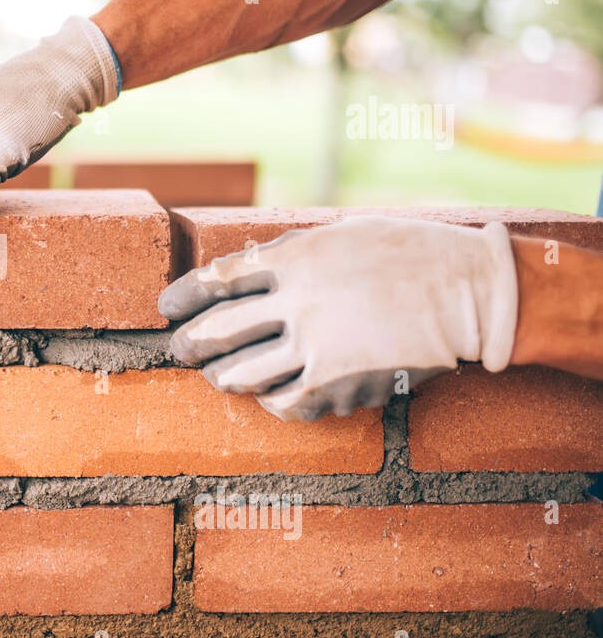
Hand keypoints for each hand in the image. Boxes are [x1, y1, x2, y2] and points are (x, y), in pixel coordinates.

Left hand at [160, 217, 519, 420]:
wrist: (471, 294)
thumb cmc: (408, 254)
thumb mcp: (341, 234)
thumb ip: (290, 254)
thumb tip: (243, 271)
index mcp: (295, 258)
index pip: (216, 279)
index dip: (184, 296)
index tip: (166, 308)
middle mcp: (297, 303)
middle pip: (217, 331)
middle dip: (187, 344)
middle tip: (178, 349)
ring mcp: (316, 347)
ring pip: (240, 375)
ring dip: (221, 377)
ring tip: (217, 376)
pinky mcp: (338, 385)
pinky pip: (283, 403)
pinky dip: (269, 401)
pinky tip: (269, 396)